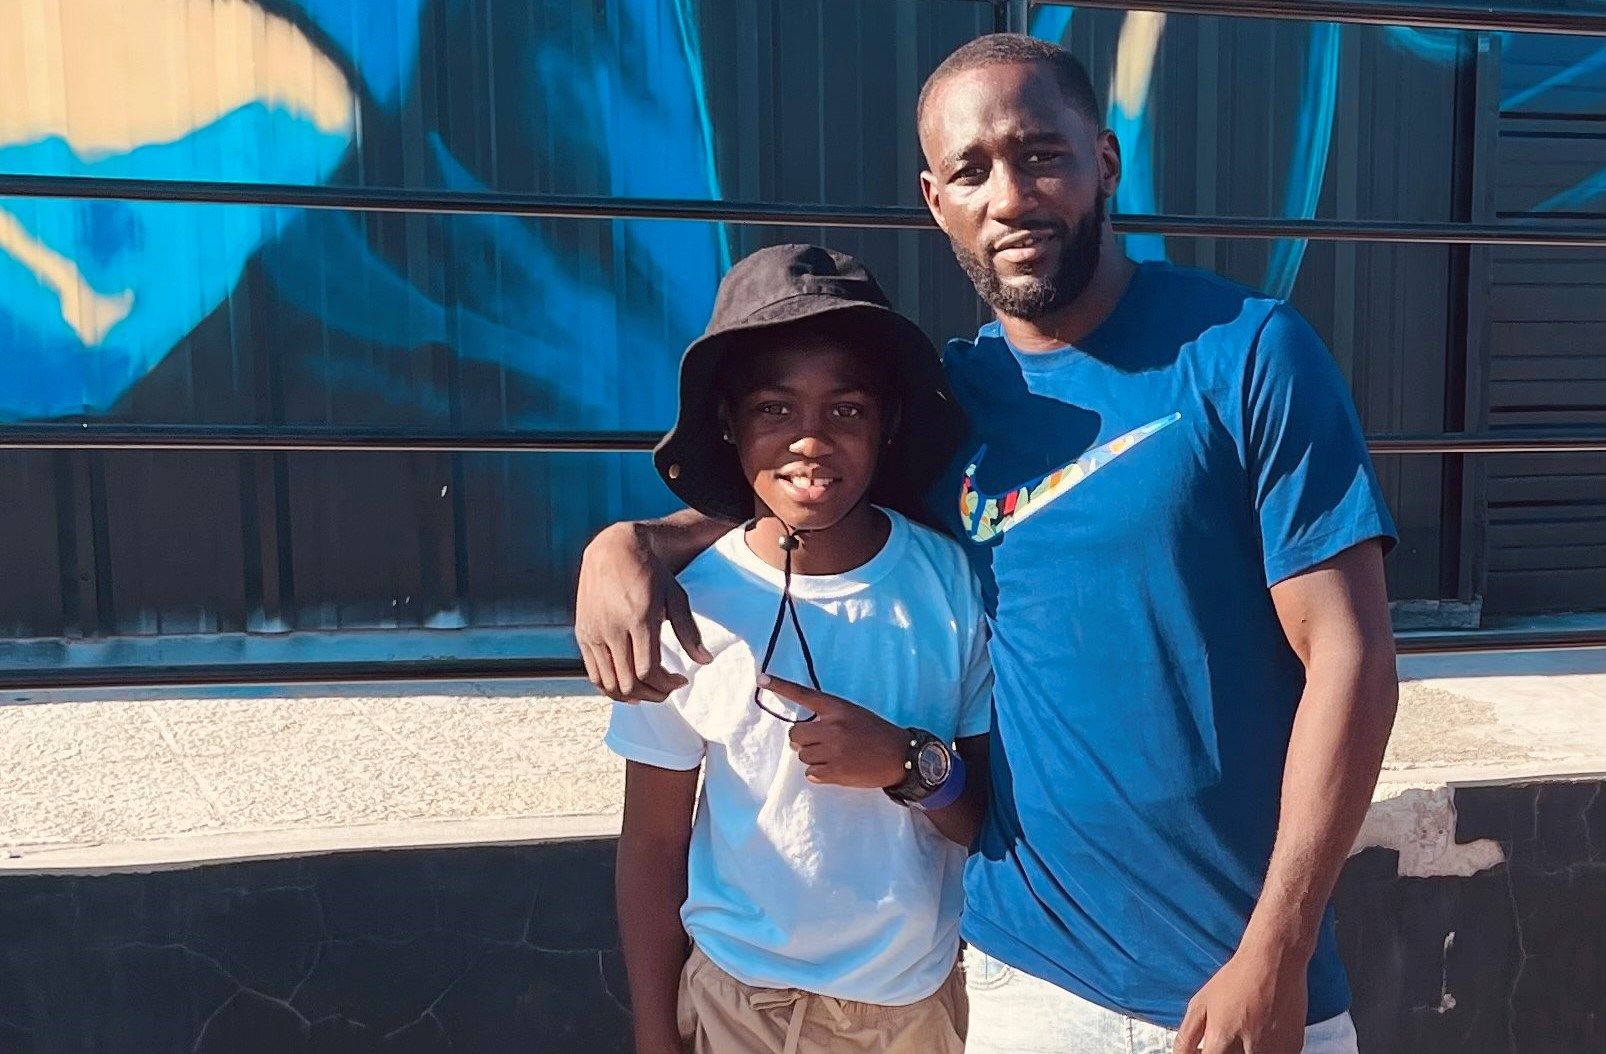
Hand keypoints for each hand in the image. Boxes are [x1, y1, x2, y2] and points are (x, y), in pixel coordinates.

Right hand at [576, 523, 710, 701]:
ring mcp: (594, 632)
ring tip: (648, 691)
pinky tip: (627, 686)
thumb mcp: (675, 597)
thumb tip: (705, 661)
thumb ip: (689, 632)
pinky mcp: (582, 633)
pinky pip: (593, 673)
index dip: (667, 684)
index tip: (681, 680)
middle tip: (667, 689)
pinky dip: (610, 687)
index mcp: (638, 619)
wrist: (613, 550)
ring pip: (609, 683)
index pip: (648, 670)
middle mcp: (612, 628)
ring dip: (632, 695)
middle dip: (653, 694)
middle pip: (629, 682)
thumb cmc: (650, 572)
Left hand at [760, 674, 909, 788]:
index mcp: (837, 708)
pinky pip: (810, 773)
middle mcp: (832, 727)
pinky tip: (836, 769)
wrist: (900, 756)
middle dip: (802, 740)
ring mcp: (833, 750)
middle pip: (794, 734)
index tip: (761, 678)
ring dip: (812, 757)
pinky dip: (819, 773)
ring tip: (834, 756)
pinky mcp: (835, 772)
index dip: (781, 686)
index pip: (804, 694)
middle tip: (818, 743)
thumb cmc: (875, 732)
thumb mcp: (853, 714)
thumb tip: (800, 736)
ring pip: (802, 755)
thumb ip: (828, 718)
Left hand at [1173, 941, 1308, 1053]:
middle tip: (1223, 1040)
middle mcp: (1251, 1048)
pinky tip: (1260, 1035)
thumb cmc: (1236, 979)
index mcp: (1222, 1036)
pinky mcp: (1293, 1048)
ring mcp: (1275, 1050)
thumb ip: (1187, 1037)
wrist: (1275, 962)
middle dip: (1225, 1052)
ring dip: (1245, 1052)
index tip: (1205, 1051)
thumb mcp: (1200, 1004)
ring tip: (1242, 1034)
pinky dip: (1264, 1050)